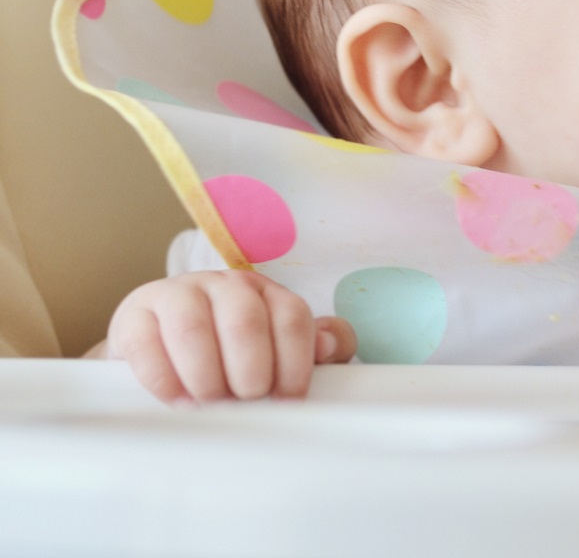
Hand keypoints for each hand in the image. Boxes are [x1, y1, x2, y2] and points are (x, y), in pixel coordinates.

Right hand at [105, 270, 355, 405]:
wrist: (159, 348)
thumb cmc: (229, 355)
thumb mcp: (277, 348)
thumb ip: (316, 345)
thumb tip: (329, 346)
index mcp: (266, 292)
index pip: (291, 317)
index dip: (295, 363)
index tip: (288, 400)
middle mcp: (224, 286)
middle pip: (245, 320)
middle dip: (251, 369)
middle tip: (248, 400)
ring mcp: (177, 295)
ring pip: (194, 328)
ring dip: (206, 375)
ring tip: (211, 405)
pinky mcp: (135, 315)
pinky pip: (146, 343)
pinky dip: (163, 378)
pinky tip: (176, 401)